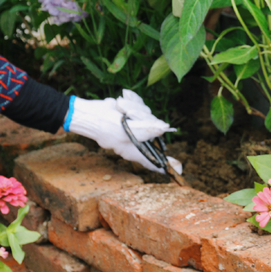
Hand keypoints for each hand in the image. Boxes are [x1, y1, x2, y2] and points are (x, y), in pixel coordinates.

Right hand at [64, 90, 181, 172]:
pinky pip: (141, 106)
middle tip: (127, 114)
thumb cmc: (104, 127)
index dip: (167, 166)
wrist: (91, 113)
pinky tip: (121, 103)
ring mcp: (137, 128)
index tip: (179, 169)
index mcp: (136, 151)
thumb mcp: (124, 131)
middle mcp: (139, 140)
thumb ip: (145, 130)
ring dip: (134, 108)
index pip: (155, 161)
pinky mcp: (134, 115)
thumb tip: (164, 128)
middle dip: (143, 118)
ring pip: (149, 115)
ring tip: (121, 107)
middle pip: (155, 130)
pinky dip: (132, 102)